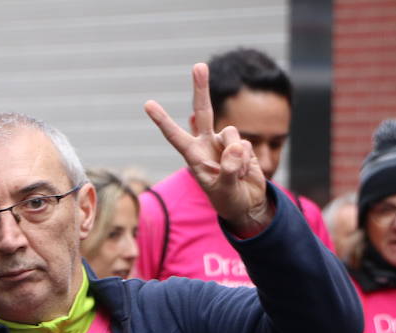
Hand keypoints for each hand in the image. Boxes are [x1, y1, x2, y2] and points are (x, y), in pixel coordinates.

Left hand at [144, 62, 275, 237]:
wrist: (248, 204)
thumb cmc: (229, 201)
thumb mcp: (225, 192)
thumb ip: (228, 170)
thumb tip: (236, 147)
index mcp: (194, 157)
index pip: (175, 136)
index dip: (162, 121)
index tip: (148, 104)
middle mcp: (206, 144)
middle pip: (203, 112)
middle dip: (201, 88)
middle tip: (199, 66)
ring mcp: (224, 143)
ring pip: (231, 133)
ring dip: (235, 155)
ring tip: (235, 175)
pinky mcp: (241, 144)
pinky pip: (244, 144)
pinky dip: (245, 160)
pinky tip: (244, 172)